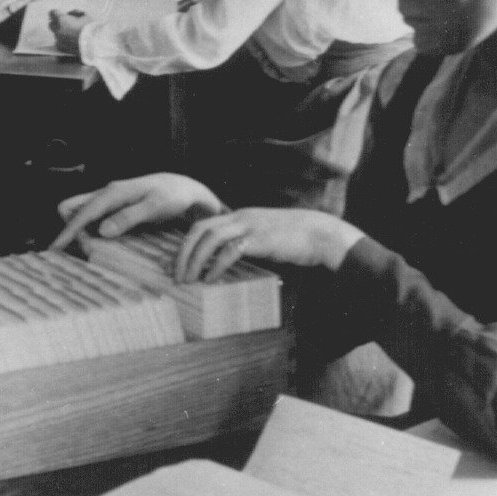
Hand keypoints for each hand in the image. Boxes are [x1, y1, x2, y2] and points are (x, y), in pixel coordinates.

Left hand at [46, 4, 90, 57]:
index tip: (61, 14)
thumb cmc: (90, 28)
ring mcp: (58, 39)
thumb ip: (76, 13)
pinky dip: (63, 41)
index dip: (57, 13)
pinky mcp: (61, 47)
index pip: (52, 13)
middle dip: (57, 23)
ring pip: (56, 34)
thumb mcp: (85, 15)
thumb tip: (71, 14)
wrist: (93, 44)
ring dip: (61, 33)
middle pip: (51, 24)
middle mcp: (57, 29)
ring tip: (71, 34)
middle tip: (66, 24)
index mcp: (61, 19)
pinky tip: (71, 41)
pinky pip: (59, 42)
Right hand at [52, 174, 223, 250]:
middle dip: (70, 229)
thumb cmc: (172, 196)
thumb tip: (102, 231)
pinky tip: (97, 244)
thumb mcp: (154, 207)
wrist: (184, 189)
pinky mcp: (112, 207)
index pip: (81, 212)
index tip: (57, 249)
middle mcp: (105, 193)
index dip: (68, 231)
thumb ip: (128, 217)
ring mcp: (108, 200)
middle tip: (85, 251)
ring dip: (78, 231)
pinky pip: (91, 218)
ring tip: (90, 252)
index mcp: (113, 192)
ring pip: (79, 213)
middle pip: (71, 208)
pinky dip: (88, 231)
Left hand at [176, 207, 362, 277]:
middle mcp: (240, 217)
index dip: (185, 244)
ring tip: (188, 279)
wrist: (322, 234)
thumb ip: (246, 244)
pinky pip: (231, 250)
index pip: (202, 225)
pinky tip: (210, 279)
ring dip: (195, 260)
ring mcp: (250, 226)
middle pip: (200, 229)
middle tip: (174, 274)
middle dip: (183, 252)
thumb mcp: (264, 237)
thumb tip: (226, 264)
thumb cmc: (295, 239)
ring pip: (211, 238)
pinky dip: (217, 265)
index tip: (175, 263)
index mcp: (239, 216)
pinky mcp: (261, 239)